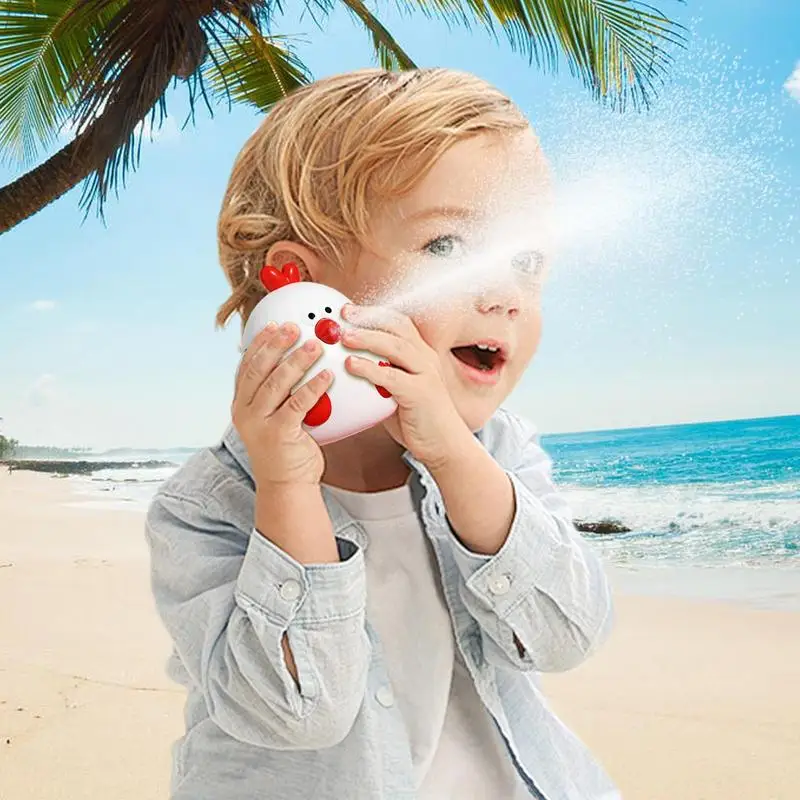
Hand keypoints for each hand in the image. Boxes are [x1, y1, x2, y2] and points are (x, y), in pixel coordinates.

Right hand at [232, 322, 332, 486]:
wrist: (287, 485)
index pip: (247, 366)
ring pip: (277, 384)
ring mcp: (259, 423)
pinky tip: (327, 376)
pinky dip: (313, 387)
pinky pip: (297, 405)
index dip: (260, 344)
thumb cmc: (287, 449)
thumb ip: (280, 394)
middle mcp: (245, 411)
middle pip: (259, 370)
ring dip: (297, 361)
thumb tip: (298, 363)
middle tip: (295, 327)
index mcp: (242, 404)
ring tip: (315, 345)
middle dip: (277, 345)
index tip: (274, 325)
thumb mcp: (275, 417)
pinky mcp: (278, 434)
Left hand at [341, 305, 471, 469]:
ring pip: (396, 346)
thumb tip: (348, 368)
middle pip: (397, 327)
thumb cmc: (419, 420)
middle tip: (343, 314)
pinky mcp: (421, 393)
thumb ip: (379, 377)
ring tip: (344, 336)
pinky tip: (352, 365)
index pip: (399, 324)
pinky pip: (392, 376)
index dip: (374, 313)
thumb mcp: (397, 392)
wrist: (446, 446)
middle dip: (368, 317)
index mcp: (421, 355)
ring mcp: (426, 375)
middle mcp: (426, 359)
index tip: (349, 310)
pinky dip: (370, 368)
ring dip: (368, 338)